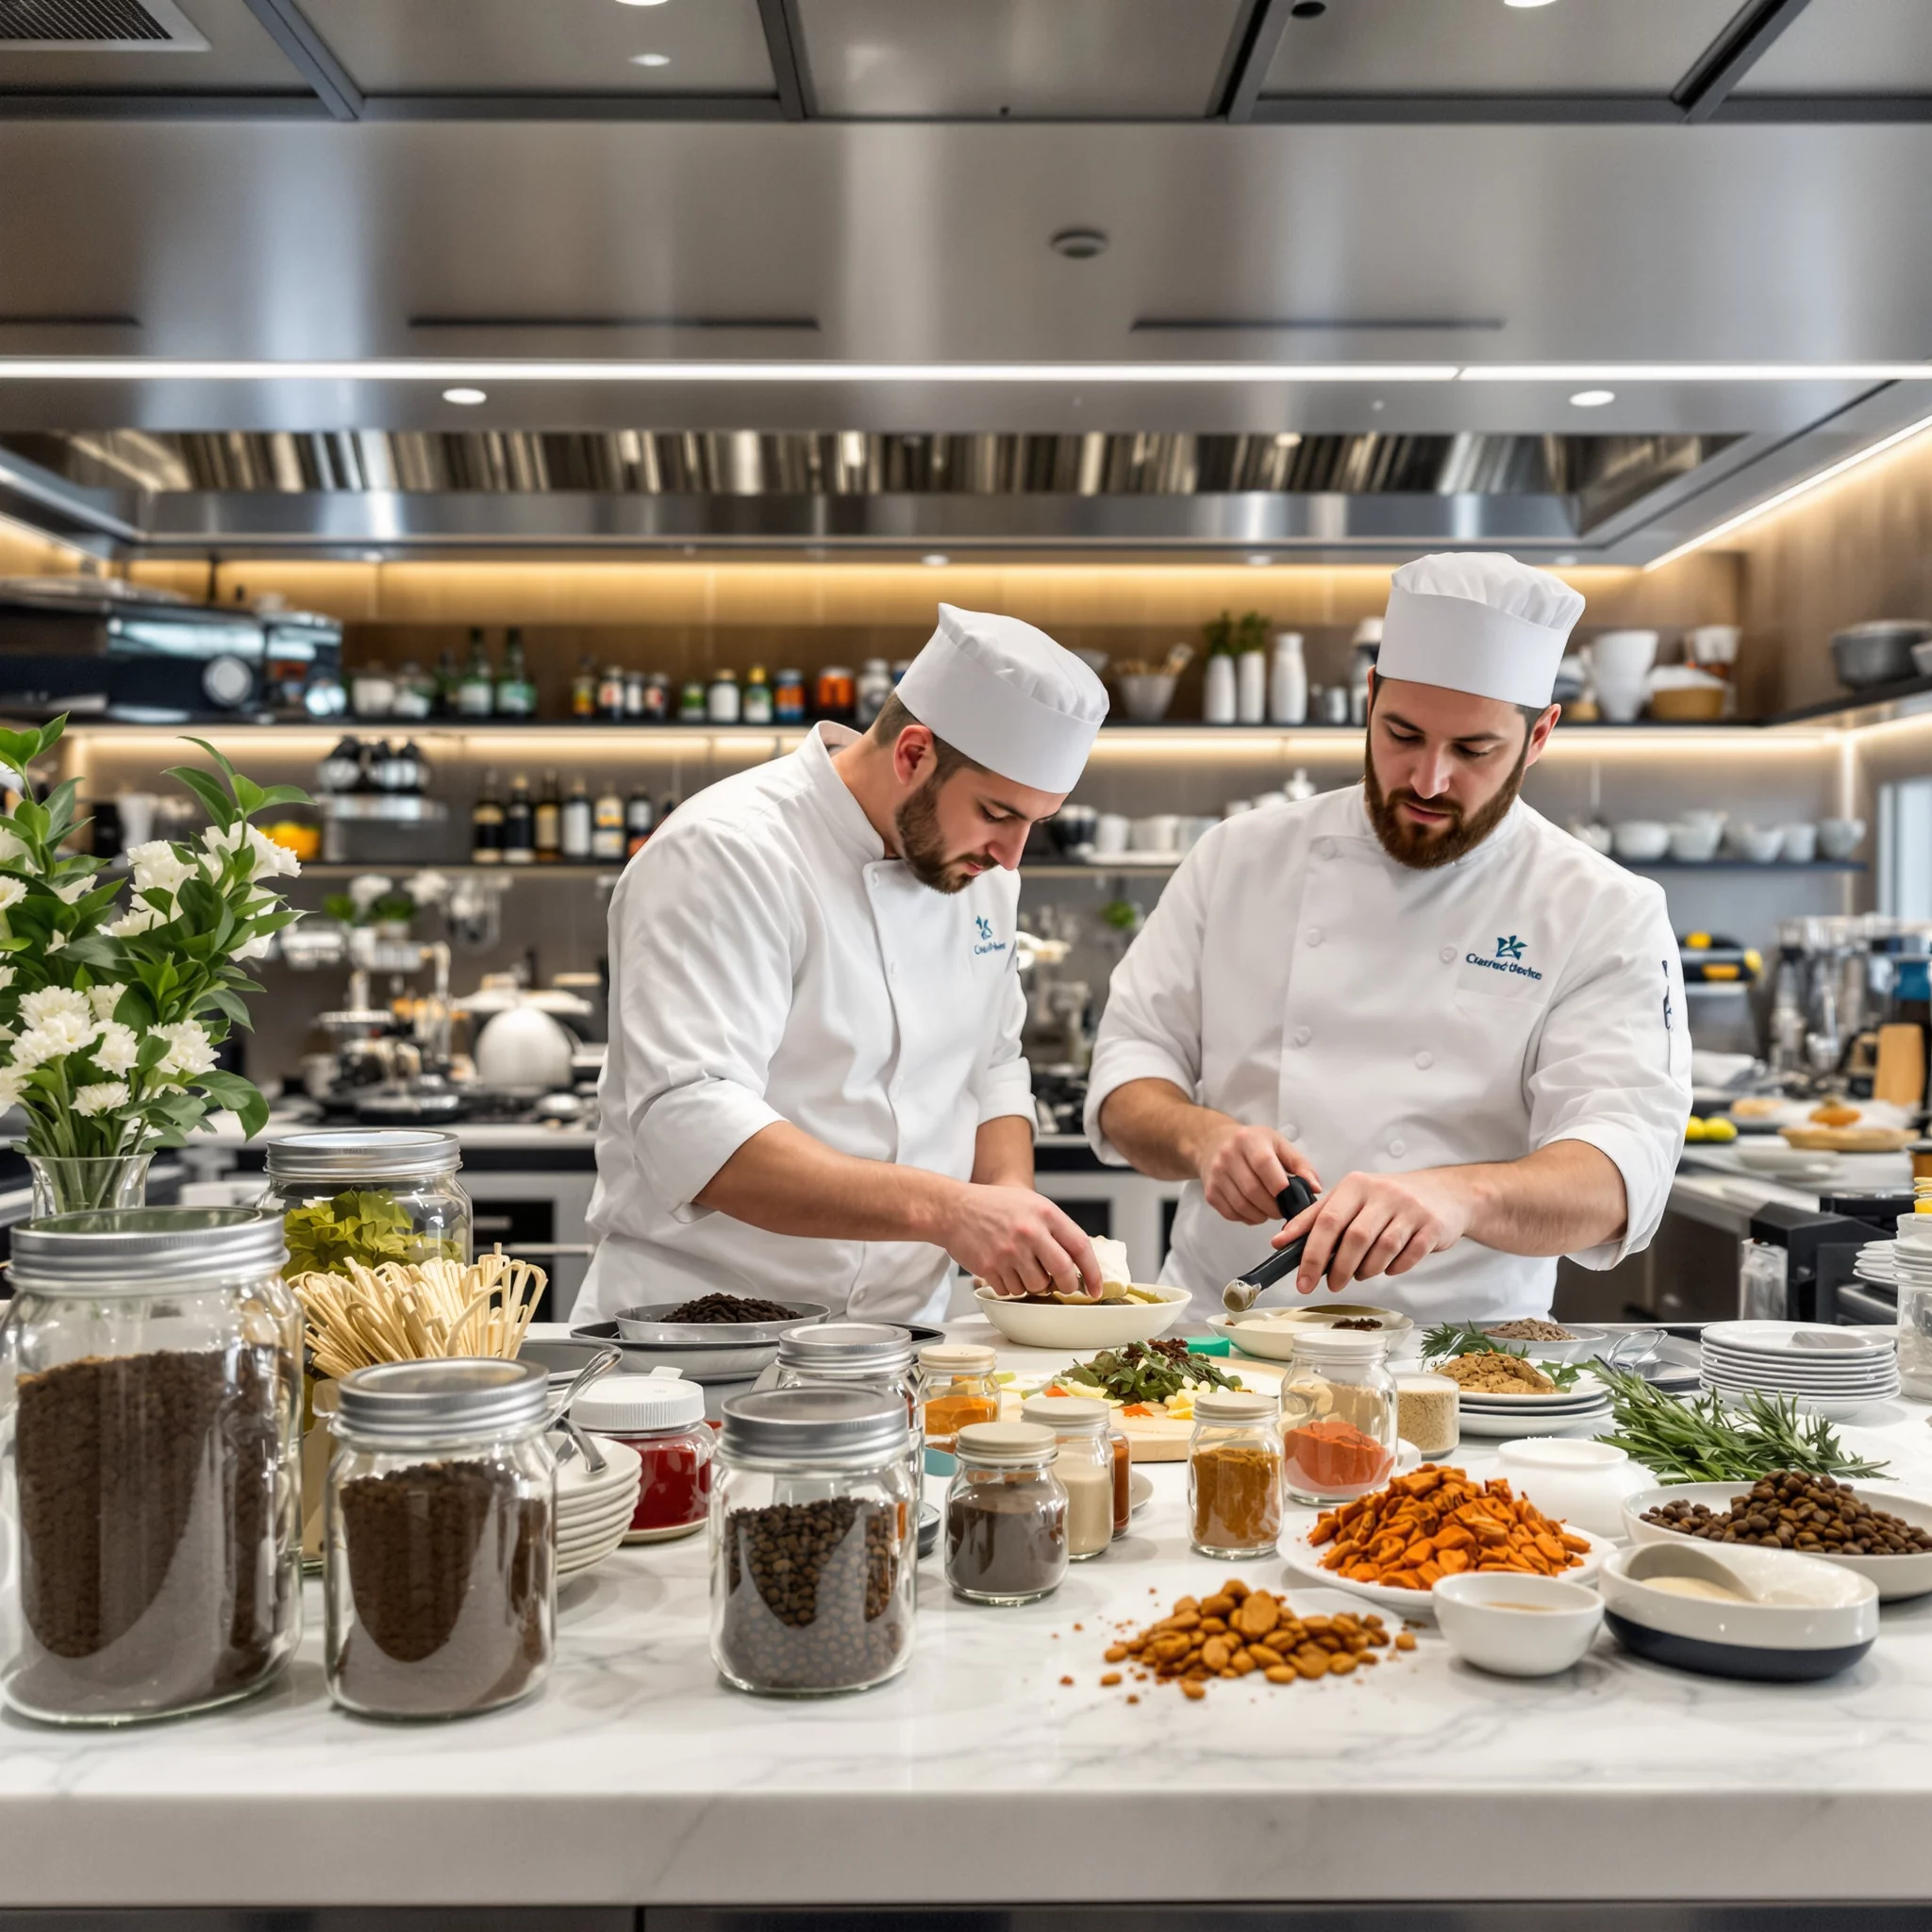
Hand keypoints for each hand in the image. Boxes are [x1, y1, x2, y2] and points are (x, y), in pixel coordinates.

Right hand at [940, 1184, 1101, 1299]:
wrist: (953, 1209)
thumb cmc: (993, 1206)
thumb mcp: (1031, 1204)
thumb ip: (1055, 1228)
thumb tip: (1078, 1261)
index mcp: (1045, 1213)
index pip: (1080, 1246)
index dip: (1093, 1272)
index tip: (1097, 1288)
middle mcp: (1030, 1232)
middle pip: (1063, 1273)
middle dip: (1068, 1286)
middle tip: (1063, 1286)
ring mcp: (1009, 1251)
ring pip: (1037, 1287)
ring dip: (1034, 1285)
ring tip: (1023, 1268)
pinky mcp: (991, 1267)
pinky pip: (1012, 1291)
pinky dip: (1011, 1286)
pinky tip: (1004, 1269)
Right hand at [1191, 1116, 1320, 1225]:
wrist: (1213, 1144)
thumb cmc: (1252, 1144)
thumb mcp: (1278, 1144)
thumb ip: (1300, 1165)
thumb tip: (1315, 1188)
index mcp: (1248, 1140)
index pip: (1263, 1163)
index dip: (1279, 1184)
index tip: (1290, 1197)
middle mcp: (1228, 1156)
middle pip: (1252, 1189)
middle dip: (1273, 1207)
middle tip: (1285, 1210)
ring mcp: (1216, 1175)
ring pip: (1241, 1205)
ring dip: (1262, 1215)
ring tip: (1272, 1211)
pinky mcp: (1210, 1193)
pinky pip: (1232, 1214)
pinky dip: (1248, 1218)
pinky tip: (1256, 1211)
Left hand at [1273, 1167, 1475, 1293]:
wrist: (1444, 1193)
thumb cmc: (1388, 1199)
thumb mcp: (1351, 1198)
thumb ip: (1316, 1217)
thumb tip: (1281, 1241)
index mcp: (1355, 1184)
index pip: (1326, 1221)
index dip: (1311, 1253)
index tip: (1301, 1279)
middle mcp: (1382, 1193)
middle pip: (1353, 1238)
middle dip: (1338, 1268)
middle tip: (1331, 1285)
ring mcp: (1410, 1209)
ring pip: (1382, 1249)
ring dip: (1366, 1270)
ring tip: (1360, 1274)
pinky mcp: (1432, 1226)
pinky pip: (1409, 1256)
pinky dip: (1394, 1268)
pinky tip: (1387, 1268)